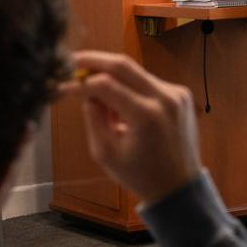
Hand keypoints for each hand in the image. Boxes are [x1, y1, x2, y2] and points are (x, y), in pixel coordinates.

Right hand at [63, 50, 201, 205]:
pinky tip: (124, 110)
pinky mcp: (181, 94)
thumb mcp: (106, 153)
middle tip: (73, 61)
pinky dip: (131, 89)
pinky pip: (148, 83)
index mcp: (146, 115)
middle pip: (123, 64)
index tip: (64, 84)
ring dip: (113, 78)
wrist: (180, 186)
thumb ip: (93, 118)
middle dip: (94, 60)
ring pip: (136, 73)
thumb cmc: (141, 175)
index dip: (81, 82)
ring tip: (101, 101)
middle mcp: (165, 98)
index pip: (105, 84)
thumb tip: (86, 90)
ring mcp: (177, 93)